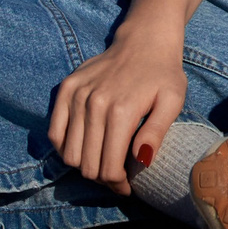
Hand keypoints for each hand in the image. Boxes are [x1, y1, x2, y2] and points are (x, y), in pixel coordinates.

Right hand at [47, 22, 188, 195]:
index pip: (107, 167)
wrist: (144, 41)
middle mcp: (93, 104)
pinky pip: (55, 134)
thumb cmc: (163, 75)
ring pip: (69, 154)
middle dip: (102, 178)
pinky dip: (66, 148)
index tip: (127, 187)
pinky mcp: (65, 90)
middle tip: (117, 179)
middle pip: (86, 164)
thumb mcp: (173, 101)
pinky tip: (86, 148)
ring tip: (103, 163)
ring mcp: (76, 96)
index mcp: (121, 111)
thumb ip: (157, 132)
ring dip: (84, 165)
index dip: (117, 184)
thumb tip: (141, 161)